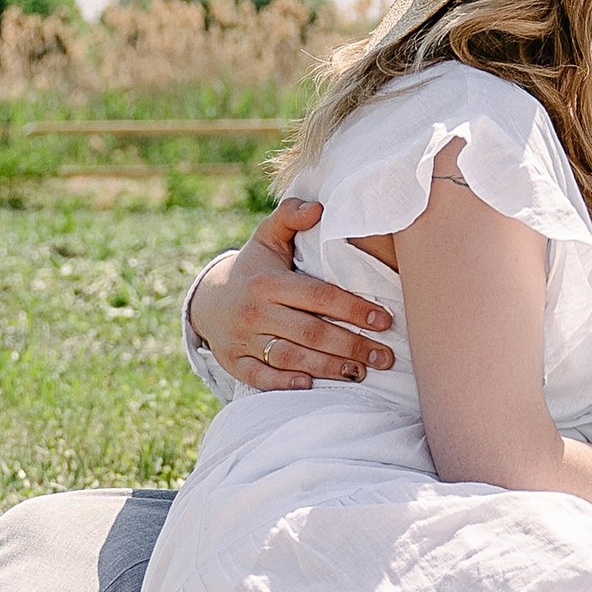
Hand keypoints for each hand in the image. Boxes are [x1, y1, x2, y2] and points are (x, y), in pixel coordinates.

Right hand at [195, 200, 395, 390]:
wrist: (206, 299)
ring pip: (290, 358)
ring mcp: (243, 339)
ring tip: (361, 372)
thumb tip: (319, 207)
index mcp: (268, 282)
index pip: (319, 297)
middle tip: (385, 356)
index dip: (353, 309)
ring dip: (328, 368)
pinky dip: (284, 383)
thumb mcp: (266, 237)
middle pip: (310, 333)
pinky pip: (259, 377)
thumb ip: (290, 217)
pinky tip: (312, 385)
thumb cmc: (253, 268)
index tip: (385, 320)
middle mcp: (254, 312)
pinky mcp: (234, 362)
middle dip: (351, 346)